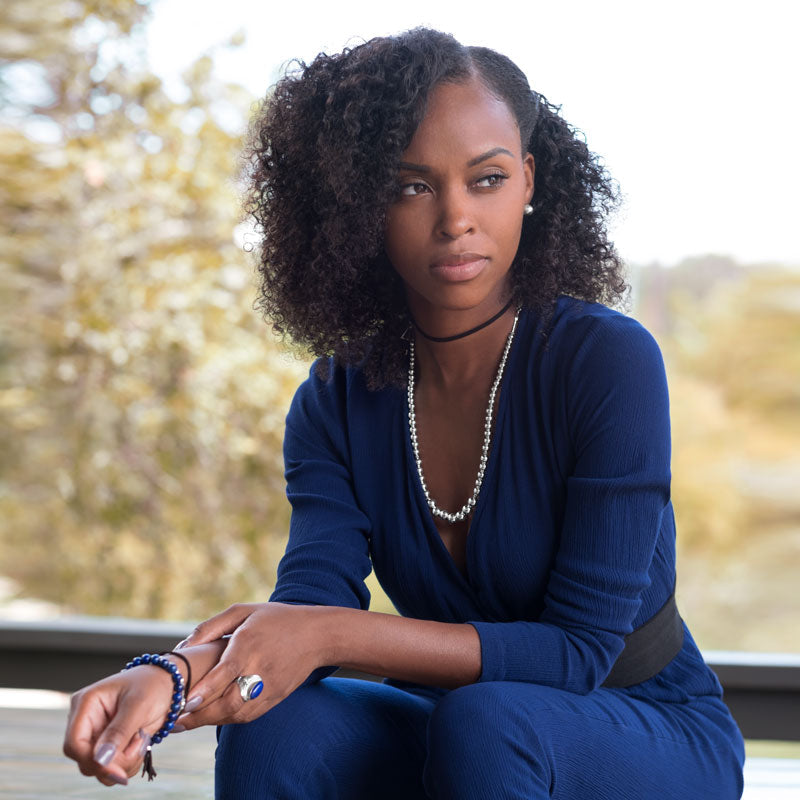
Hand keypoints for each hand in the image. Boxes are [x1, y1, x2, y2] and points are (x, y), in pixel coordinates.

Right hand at [63, 665, 176, 785]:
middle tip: (139, 744)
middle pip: (85, 760)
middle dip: (114, 762)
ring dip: (123, 764)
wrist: (166, 683)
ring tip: (142, 741)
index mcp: (86, 703)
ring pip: (98, 768)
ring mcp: (96, 733)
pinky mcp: (107, 743)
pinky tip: (140, 744)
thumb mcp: (139, 704)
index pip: (74, 744)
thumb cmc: (152, 684)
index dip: (93, 760)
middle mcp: (86, 721)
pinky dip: (127, 764)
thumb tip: (100, 759)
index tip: (118, 767)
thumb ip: (119, 731)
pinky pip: (110, 766)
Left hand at [176, 602, 329, 728]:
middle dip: (199, 715)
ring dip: (209, 721)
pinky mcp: (274, 699)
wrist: (316, 636)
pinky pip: (247, 715)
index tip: (185, 702)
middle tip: (173, 720)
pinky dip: (226, 720)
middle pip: (228, 700)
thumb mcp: (243, 612)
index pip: (226, 672)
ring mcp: (269, 687)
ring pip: (236, 712)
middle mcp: (260, 668)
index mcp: (250, 644)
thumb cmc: (274, 619)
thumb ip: (211, 627)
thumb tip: (182, 647)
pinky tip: (209, 717)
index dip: (206, 690)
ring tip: (184, 723)